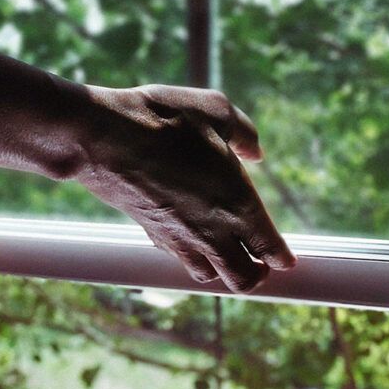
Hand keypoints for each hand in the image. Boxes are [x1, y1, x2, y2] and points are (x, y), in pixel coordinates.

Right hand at [81, 84, 295, 292]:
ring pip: (210, 277)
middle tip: (259, 264)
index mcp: (238, 203)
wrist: (104, 136)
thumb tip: (255, 151)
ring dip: (222, 271)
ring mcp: (179, 237)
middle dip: (256, 275)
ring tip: (226, 257)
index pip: (270, 248)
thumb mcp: (214, 109)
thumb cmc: (161, 119)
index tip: (284, 259)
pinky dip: (190, 258)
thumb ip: (243, 132)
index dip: (281, 257)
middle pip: (243, 279)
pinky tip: (189, 240)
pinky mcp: (152, 235)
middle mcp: (212, 230)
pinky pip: (179, 261)